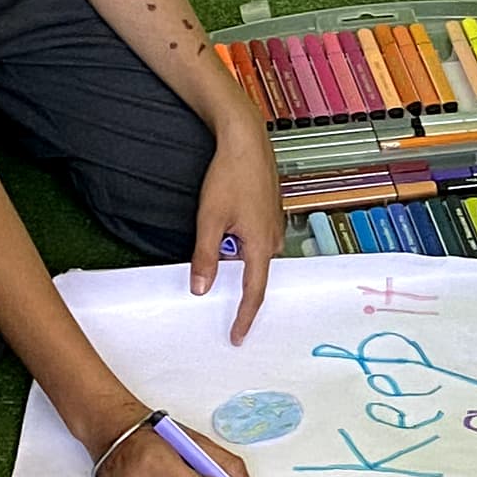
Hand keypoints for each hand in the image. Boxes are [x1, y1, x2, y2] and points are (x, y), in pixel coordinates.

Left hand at [191, 122, 282, 342]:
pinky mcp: (271, 213)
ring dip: (235, 253)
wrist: (245, 140)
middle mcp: (274, 239)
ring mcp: (275, 225)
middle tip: (214, 273)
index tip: (237, 336)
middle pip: (252, 273)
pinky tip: (227, 222)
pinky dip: (241, 241)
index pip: (254, 293)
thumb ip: (205, 257)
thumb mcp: (209, 219)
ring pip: (252, 253)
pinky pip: (256, 238)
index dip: (244, 318)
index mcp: (261, 246)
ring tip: (217, 231)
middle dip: (234, 278)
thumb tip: (201, 288)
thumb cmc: (230, 175)